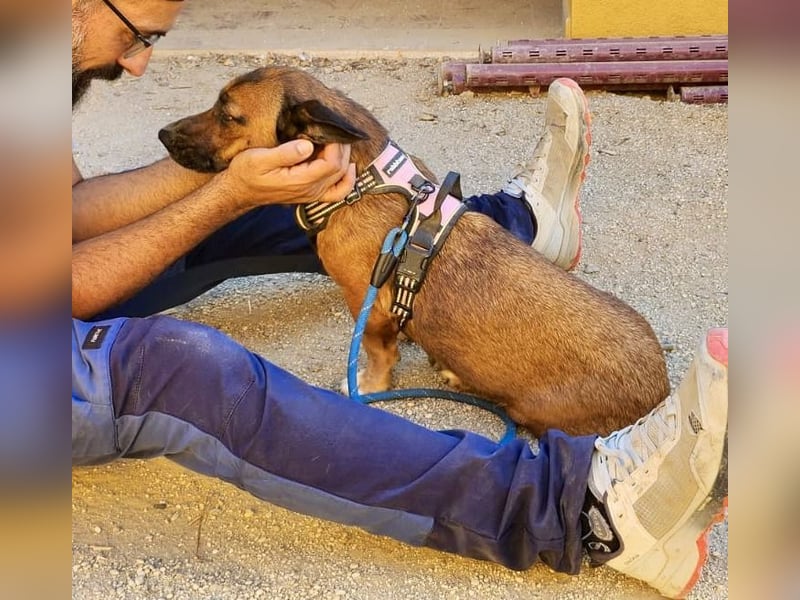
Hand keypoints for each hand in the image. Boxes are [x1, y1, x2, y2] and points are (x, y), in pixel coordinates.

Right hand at [220, 140, 356, 208]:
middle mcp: (311, 191)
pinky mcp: (312, 194)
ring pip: (342, 179)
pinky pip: (338, 192)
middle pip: (340, 169)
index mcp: (301, 181)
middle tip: (334, 129)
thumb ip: (285, 153)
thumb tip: (307, 146)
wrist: (240, 191)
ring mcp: (313, 194)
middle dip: (342, 148)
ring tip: (339, 141)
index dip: (336, 145)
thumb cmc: (247, 173)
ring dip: (345, 159)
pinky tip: (349, 167)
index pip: (332, 164)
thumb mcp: (259, 159)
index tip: (329, 128)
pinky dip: (347, 180)